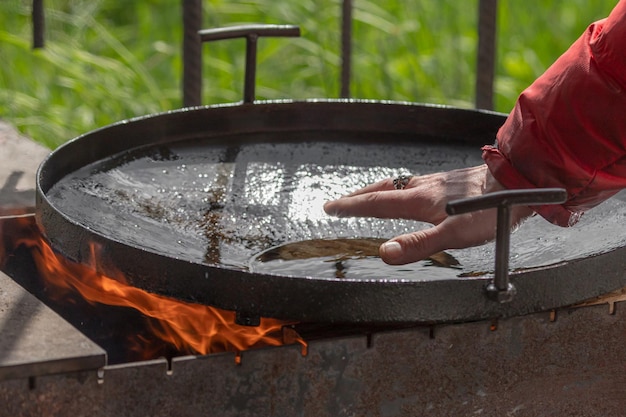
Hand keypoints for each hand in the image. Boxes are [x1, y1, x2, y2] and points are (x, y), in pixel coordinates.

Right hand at [323, 164, 533, 264]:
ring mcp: (436, 181)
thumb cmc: (488, 211)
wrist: (517, 181)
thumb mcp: (453, 235)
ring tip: (368, 197)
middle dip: (358, 196)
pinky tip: (408, 192)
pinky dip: (398, 187)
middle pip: (381, 189)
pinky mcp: (449, 181)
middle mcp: (423, 187)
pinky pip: (412, 182)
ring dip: (377, 190)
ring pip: (397, 184)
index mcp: (418, 200)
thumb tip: (385, 252)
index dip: (351, 206)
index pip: (375, 203)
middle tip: (341, 201)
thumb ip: (418, 245)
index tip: (330, 207)